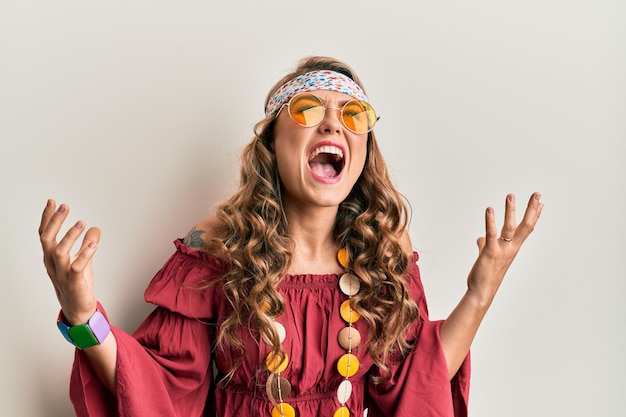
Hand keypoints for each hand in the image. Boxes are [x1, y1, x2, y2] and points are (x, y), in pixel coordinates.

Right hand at [39, 199, 100, 324]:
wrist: (78, 310)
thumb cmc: (77, 285)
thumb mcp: (83, 261)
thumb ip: (87, 244)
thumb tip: (94, 228)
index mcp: (52, 258)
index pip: (45, 235)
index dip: (47, 218)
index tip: (52, 202)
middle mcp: (53, 265)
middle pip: (48, 240)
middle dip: (55, 222)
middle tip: (64, 207)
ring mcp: (63, 275)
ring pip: (59, 252)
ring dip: (69, 236)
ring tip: (81, 223)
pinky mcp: (74, 283)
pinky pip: (77, 267)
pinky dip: (84, 255)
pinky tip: (92, 245)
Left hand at [467, 192, 543, 304]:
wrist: (481, 292)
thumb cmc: (485, 275)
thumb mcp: (487, 256)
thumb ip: (485, 245)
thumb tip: (481, 238)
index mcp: (512, 248)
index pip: (526, 229)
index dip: (534, 215)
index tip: (540, 202)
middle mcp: (510, 248)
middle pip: (526, 226)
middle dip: (532, 209)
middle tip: (537, 193)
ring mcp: (501, 250)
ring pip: (509, 228)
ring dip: (510, 211)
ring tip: (511, 196)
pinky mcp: (490, 252)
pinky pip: (491, 234)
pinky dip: (490, 221)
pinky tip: (490, 209)